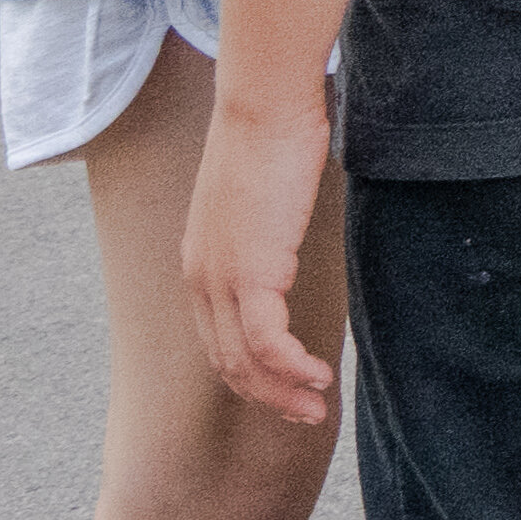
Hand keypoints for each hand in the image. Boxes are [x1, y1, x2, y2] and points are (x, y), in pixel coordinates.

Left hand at [183, 73, 336, 424]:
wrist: (264, 105)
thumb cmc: (272, 136)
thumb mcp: (262, 195)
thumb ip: (268, 226)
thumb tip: (290, 232)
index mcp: (201, 263)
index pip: (217, 339)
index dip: (252, 374)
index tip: (289, 388)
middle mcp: (201, 279)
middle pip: (226, 362)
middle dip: (268, 397)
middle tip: (308, 414)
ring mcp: (221, 279)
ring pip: (244, 361)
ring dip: (282, 392)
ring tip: (317, 406)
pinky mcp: (251, 274)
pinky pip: (267, 342)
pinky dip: (292, 368)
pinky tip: (319, 374)